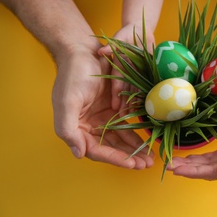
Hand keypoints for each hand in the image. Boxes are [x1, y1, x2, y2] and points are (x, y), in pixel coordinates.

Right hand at [52, 45, 153, 168]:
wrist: (82, 51)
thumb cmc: (73, 75)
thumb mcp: (66, 101)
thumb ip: (68, 129)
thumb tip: (78, 153)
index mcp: (76, 128)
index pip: (96, 150)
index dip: (115, 159)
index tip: (132, 164)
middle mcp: (89, 127)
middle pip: (111, 148)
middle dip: (129, 158)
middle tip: (146, 164)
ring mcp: (103, 119)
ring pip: (121, 140)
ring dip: (135, 149)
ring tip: (150, 158)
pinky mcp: (114, 109)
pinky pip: (127, 126)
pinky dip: (136, 135)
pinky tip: (148, 142)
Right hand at [98, 24, 155, 112]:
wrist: (141, 31)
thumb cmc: (128, 33)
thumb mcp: (121, 36)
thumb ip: (113, 44)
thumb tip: (101, 51)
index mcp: (119, 65)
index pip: (117, 81)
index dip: (116, 93)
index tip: (114, 105)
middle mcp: (127, 72)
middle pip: (125, 89)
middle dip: (124, 103)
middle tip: (123, 116)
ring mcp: (136, 74)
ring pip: (135, 90)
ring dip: (133, 103)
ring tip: (132, 115)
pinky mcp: (146, 73)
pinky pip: (145, 86)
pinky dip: (145, 95)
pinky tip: (146, 107)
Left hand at [167, 47, 216, 179]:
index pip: (214, 173)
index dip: (194, 172)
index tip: (176, 169)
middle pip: (209, 170)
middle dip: (189, 168)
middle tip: (169, 165)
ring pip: (210, 163)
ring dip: (193, 163)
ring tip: (175, 161)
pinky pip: (214, 155)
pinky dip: (202, 156)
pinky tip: (191, 156)